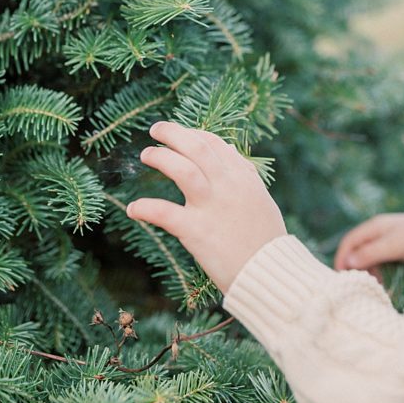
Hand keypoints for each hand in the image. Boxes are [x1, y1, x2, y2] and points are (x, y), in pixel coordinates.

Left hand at [127, 121, 286, 293]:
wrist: (271, 272)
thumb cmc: (267, 239)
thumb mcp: (261, 199)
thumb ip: (244, 176)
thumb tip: (230, 153)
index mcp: (243, 177)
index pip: (214, 144)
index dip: (193, 134)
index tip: (179, 134)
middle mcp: (227, 185)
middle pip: (195, 147)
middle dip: (172, 133)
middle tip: (155, 130)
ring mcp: (211, 206)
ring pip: (181, 169)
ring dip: (160, 157)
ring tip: (146, 155)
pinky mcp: (196, 230)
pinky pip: (163, 212)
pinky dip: (144, 207)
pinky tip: (132, 209)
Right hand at [333, 212, 403, 279]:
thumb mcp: (392, 246)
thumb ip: (371, 253)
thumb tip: (348, 262)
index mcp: (372, 227)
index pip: (349, 242)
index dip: (342, 257)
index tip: (341, 275)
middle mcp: (376, 233)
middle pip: (357, 250)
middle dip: (354, 267)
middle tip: (355, 283)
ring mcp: (385, 241)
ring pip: (368, 257)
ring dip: (367, 271)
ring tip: (371, 285)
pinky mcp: (394, 249)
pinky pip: (380, 261)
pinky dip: (378, 272)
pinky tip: (382, 282)